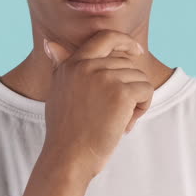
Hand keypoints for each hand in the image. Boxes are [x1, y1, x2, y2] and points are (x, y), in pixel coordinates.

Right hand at [40, 29, 153, 179]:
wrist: (68, 158)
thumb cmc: (65, 132)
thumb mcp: (58, 92)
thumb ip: (60, 66)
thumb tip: (49, 43)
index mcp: (72, 64)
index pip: (105, 37)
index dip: (124, 41)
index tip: (135, 51)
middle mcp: (86, 66)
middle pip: (127, 62)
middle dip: (129, 86)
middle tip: (119, 113)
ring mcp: (104, 77)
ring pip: (139, 77)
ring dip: (136, 100)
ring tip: (119, 121)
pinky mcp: (121, 92)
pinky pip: (146, 90)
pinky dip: (143, 108)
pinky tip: (126, 124)